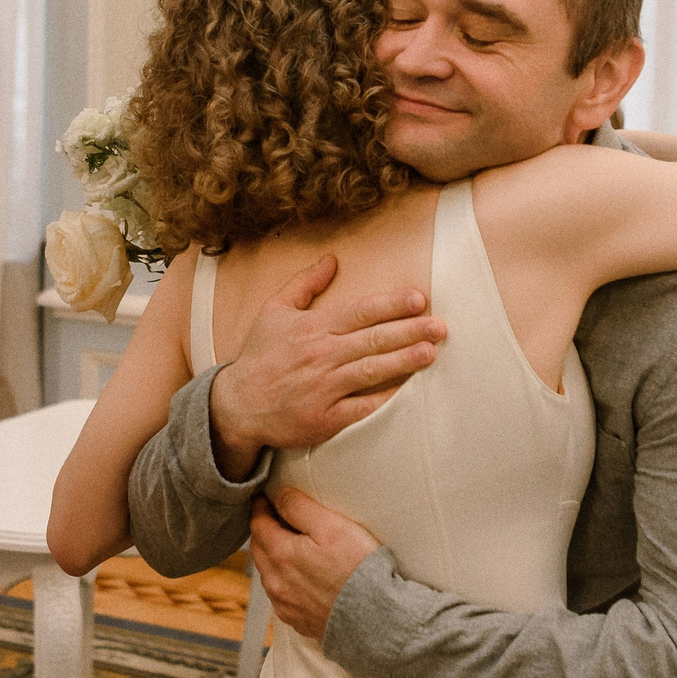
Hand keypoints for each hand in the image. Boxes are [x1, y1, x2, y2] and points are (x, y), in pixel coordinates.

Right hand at [206, 256, 443, 471]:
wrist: (236, 404)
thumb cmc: (259, 355)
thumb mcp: (274, 311)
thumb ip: (304, 284)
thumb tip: (332, 259)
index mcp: (312, 327)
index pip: (359, 311)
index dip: (391, 304)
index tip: (419, 299)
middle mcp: (320, 355)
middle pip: (372, 340)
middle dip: (409, 331)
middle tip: (440, 326)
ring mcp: (323, 388)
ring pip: (370, 371)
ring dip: (403, 361)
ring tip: (430, 352)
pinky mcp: (325, 418)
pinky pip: (361, 407)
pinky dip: (384, 399)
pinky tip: (408, 392)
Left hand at [249, 487, 382, 644]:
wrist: (376, 618)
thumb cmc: (358, 570)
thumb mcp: (332, 526)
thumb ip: (300, 508)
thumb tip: (279, 496)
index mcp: (280, 555)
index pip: (258, 524)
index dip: (260, 508)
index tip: (265, 498)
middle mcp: (276, 582)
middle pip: (258, 550)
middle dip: (264, 531)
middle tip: (276, 518)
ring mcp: (285, 604)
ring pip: (268, 574)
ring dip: (272, 558)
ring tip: (289, 547)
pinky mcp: (297, 620)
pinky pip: (281, 596)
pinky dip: (284, 581)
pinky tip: (300, 578)